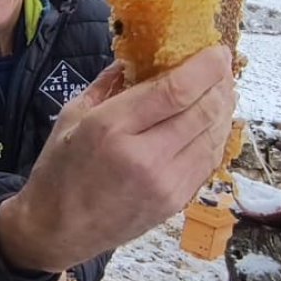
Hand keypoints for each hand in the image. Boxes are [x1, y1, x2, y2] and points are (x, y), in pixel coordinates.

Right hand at [0, 46, 235, 272]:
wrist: (57, 230)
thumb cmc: (58, 172)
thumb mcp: (72, 117)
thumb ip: (107, 84)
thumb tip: (136, 57)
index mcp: (111, 128)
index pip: (175, 91)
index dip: (205, 67)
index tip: (216, 50)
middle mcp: (143, 156)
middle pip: (203, 111)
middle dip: (221, 83)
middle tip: (222, 66)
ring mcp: (164, 183)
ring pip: (213, 136)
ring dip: (223, 108)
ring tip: (222, 90)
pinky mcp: (174, 202)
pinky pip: (208, 161)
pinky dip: (215, 136)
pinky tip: (212, 121)